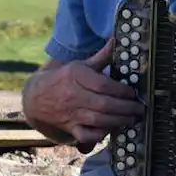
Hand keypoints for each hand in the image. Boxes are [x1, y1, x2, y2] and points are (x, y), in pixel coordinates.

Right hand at [22, 38, 144, 152]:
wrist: (35, 97)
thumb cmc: (63, 79)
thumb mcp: (80, 65)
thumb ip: (101, 57)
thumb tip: (117, 40)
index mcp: (76, 76)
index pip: (103, 84)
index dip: (121, 90)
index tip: (132, 93)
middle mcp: (73, 95)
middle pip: (103, 104)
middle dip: (125, 108)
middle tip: (139, 109)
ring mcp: (70, 113)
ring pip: (98, 120)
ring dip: (118, 121)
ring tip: (132, 119)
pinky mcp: (69, 127)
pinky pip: (86, 135)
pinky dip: (100, 135)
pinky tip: (111, 129)